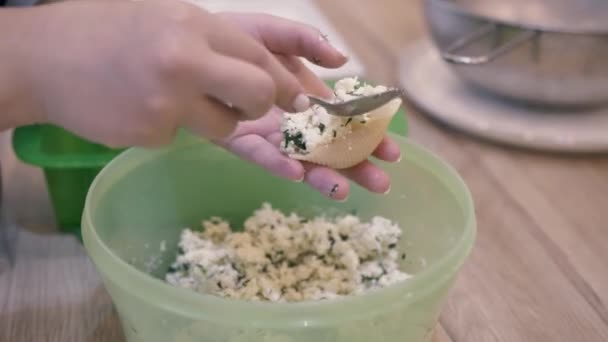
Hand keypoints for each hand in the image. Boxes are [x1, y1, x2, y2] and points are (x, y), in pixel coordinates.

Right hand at [17, 0, 312, 145]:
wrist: (45, 57)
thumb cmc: (110, 32)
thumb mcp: (169, 18)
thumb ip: (217, 42)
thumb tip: (268, 76)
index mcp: (194, 25)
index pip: (261, 56)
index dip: (285, 81)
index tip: (301, 100)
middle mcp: (186, 60)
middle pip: (258, 93)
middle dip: (264, 106)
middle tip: (253, 108)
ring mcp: (168, 100)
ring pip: (227, 125)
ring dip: (216, 120)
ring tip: (176, 98)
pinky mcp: (151, 132)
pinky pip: (185, 137)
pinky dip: (172, 127)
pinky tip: (140, 106)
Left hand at [215, 14, 400, 198]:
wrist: (192, 48)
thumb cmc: (236, 40)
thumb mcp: (277, 34)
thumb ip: (307, 42)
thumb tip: (342, 60)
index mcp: (309, 98)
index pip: (346, 123)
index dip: (369, 137)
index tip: (392, 152)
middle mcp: (293, 121)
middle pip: (330, 150)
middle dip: (355, 167)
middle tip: (381, 183)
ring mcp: (268, 134)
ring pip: (300, 161)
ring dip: (321, 176)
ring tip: (343, 189)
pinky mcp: (238, 141)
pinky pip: (261, 156)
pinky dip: (278, 164)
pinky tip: (296, 172)